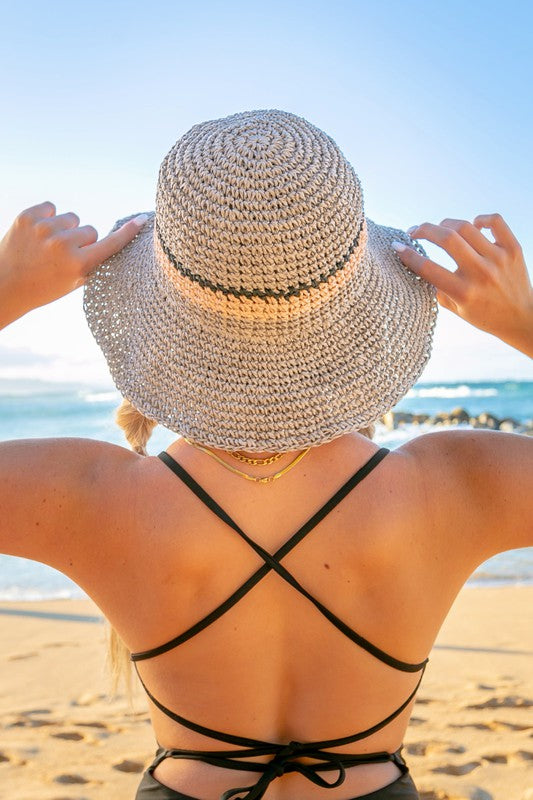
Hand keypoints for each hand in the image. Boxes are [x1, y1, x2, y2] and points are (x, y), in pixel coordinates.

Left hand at [0, 201, 146, 327]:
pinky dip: (47, 218)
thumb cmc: (44, 286)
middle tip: (63, 256)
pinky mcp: (28, 216)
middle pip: (90, 230)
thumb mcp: (74, 282)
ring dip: (65, 228)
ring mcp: (44, 228)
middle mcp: (63, 245)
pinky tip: (37, 234)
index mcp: (77, 265)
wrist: (6, 285)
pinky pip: (51, 208)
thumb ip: (93, 262)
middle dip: (82, 240)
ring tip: (48, 245)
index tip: (142, 220)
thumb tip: (112, 239)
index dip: (127, 232)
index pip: (110, 244)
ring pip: (72, 218)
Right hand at [393, 213, 532, 357]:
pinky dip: (480, 219)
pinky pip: (495, 222)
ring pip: (466, 227)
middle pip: (447, 238)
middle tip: (415, 231)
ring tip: (440, 229)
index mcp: (464, 292)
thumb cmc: (485, 315)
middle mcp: (481, 273)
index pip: (428, 268)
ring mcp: (499, 259)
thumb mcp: (456, 310)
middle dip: (425, 230)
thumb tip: (418, 265)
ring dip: (446, 224)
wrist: (522, 318)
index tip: (397, 246)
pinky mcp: (513, 249)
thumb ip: (438, 289)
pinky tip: (473, 226)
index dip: (408, 255)